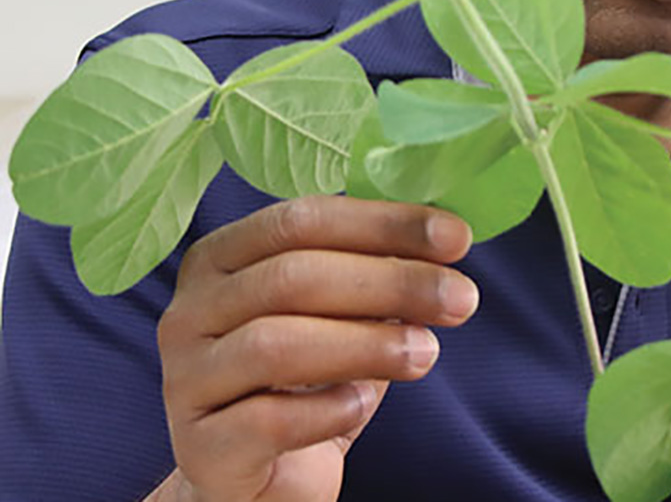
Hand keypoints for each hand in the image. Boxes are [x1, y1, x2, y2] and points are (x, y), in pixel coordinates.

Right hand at [154, 196, 478, 501]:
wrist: (263, 481)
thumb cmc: (309, 381)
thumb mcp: (342, 315)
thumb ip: (376, 271)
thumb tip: (448, 237)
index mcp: (221, 257)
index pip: (302, 219)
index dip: (384, 224)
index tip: (457, 238)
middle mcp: (190, 311)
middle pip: (293, 277)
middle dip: (391, 282)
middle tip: (462, 299)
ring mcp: (185, 381)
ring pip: (276, 344)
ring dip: (368, 344)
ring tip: (428, 353)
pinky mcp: (199, 449)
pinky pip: (264, 420)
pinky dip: (325, 410)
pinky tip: (362, 403)